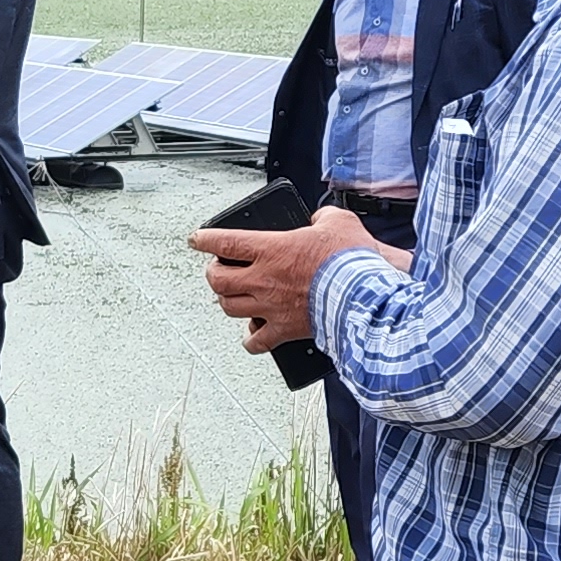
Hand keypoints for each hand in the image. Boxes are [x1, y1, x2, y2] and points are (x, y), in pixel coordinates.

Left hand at [191, 207, 383, 351]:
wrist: (363, 297)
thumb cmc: (351, 261)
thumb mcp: (338, 222)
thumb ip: (323, 218)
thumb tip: (320, 220)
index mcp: (271, 250)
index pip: (224, 242)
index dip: (205, 239)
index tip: (197, 239)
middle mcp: (263, 279)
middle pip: (218, 279)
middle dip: (213, 273)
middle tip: (217, 269)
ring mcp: (270, 307)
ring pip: (229, 307)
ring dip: (227, 300)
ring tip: (232, 295)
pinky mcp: (283, 331)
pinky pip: (256, 342)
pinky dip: (250, 339)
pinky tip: (253, 334)